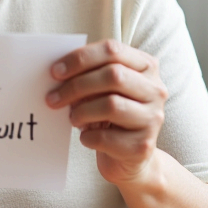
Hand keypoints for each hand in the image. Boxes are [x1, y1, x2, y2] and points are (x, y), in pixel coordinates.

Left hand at [46, 40, 167, 186]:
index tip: (55, 71)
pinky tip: (86, 138)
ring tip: (72, 118)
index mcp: (146, 66)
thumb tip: (58, 73)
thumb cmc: (111, 115)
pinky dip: (88, 137)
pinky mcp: (143, 145)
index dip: (80, 58)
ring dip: (82, 112)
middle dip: (76, 85)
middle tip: (52, 98)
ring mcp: (153, 118)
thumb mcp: (105, 89)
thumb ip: (90, 75)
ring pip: (111, 105)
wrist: (129, 158)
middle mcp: (155, 89)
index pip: (112, 50)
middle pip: (113, 75)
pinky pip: (107, 137)